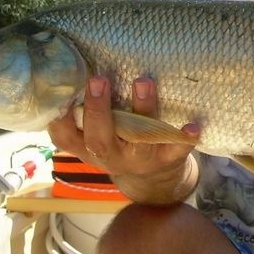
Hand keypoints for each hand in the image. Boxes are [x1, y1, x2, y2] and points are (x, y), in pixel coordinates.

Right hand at [47, 76, 198, 176]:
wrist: (153, 183)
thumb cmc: (119, 145)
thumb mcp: (96, 137)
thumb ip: (84, 116)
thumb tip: (71, 70)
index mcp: (89, 149)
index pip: (66, 138)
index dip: (59, 121)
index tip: (59, 95)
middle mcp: (112, 156)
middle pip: (100, 139)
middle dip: (97, 110)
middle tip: (98, 79)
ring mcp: (141, 159)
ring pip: (139, 140)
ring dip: (142, 110)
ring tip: (143, 82)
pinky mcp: (168, 159)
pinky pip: (176, 151)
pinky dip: (184, 138)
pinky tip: (193, 126)